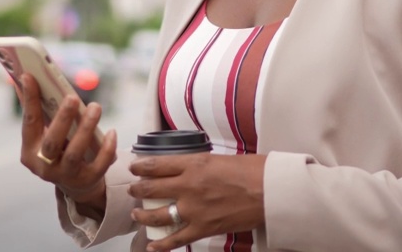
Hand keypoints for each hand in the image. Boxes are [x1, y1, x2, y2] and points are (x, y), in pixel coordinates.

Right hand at [16, 73, 116, 212]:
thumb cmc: (58, 150)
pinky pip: (99, 164)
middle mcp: (45, 166)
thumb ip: (37, 110)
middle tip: (73, 97)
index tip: (29, 76)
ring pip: (75, 152)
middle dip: (63, 118)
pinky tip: (112, 132)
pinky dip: (107, 148)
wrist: (75, 185)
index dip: (29, 99)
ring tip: (96, 107)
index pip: (29, 123)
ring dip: (86, 128)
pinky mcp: (87, 180)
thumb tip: (24, 77)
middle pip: (52, 142)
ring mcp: (66, 176)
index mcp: (30, 151)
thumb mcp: (44, 136)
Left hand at [128, 152, 265, 251]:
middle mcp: (188, 186)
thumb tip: (188, 169)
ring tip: (136, 213)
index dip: (141, 167)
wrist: (269, 191)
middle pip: (152, 188)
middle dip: (138, 189)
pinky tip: (151, 246)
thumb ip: (199, 165)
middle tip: (132, 189)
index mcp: (193, 164)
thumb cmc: (251, 171)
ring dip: (143, 214)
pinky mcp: (202, 228)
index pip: (157, 165)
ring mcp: (193, 209)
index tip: (134, 168)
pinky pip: (176, 239)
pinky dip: (161, 244)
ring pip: (157, 214)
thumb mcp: (219, 158)